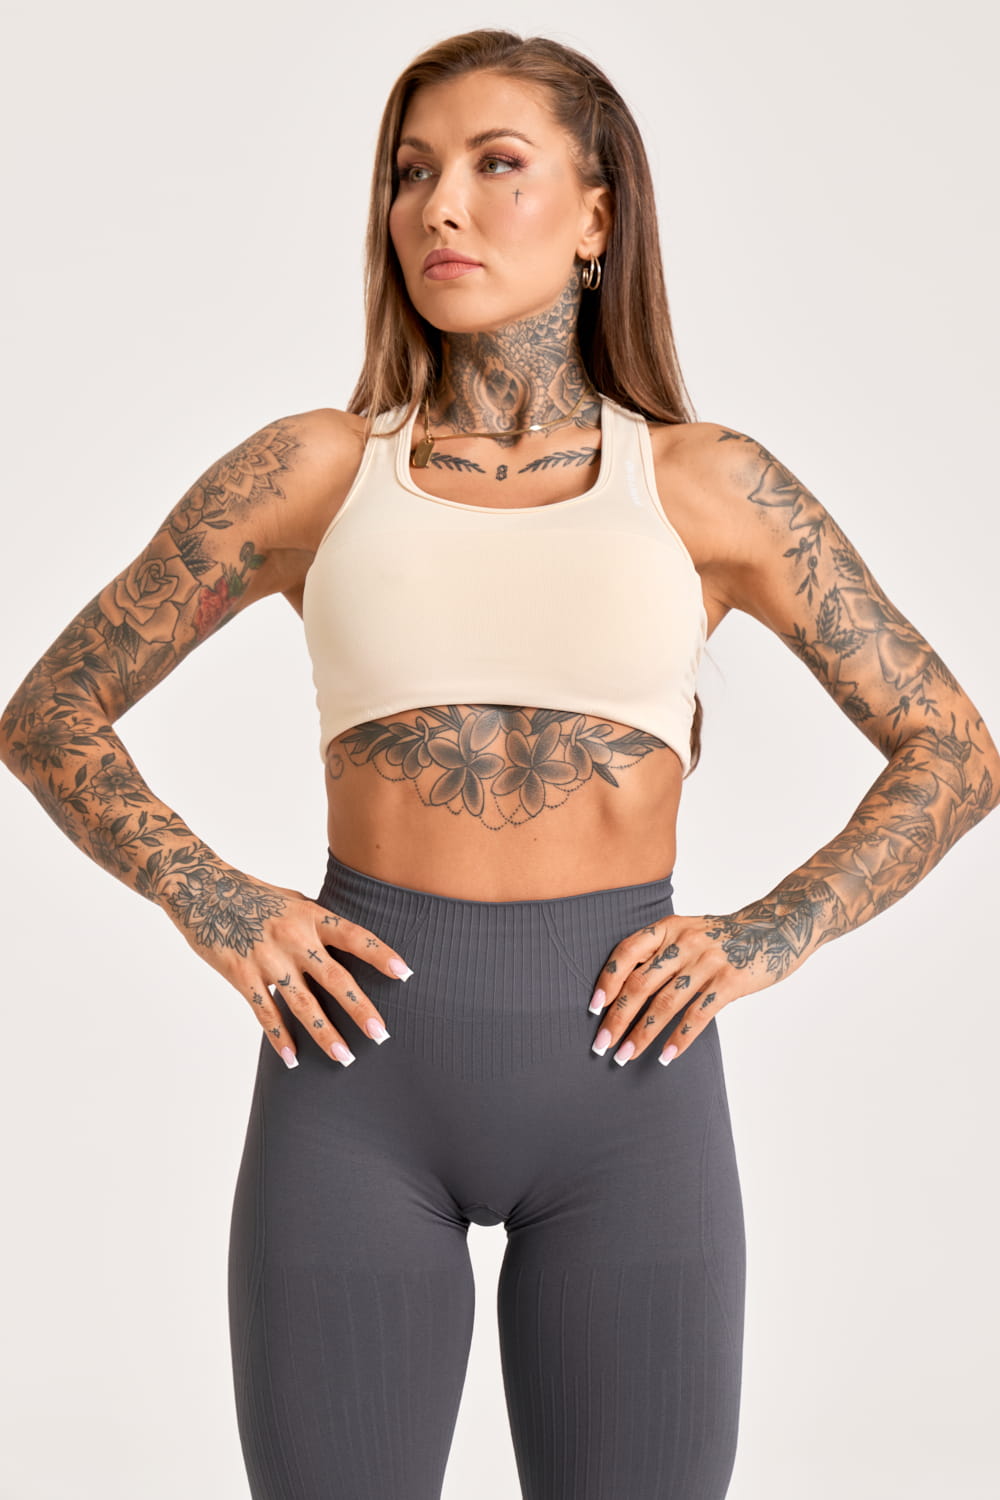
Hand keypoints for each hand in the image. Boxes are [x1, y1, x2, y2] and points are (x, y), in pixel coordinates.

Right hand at [161, 862, 414, 1067]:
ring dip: (325, 1033)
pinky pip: (265, 1012)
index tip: (405, 973)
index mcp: (310, 915)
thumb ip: (317, 924)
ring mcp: (267, 958)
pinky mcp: (241, 974)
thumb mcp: (292, 900)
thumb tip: (345, 945)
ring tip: (344, 1058)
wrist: (201, 890)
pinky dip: (279, 1037)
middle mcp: (294, 938)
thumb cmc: (251, 894)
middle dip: (359, 1008)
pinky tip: (292, 1058)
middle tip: (381, 1033)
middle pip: (334, 978)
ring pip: (302, 1004)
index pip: (354, 936)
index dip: (380, 954)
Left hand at [589, 899, 814, 1066]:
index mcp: (669, 927)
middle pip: (640, 984)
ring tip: (625, 1056)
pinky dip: (679, 1038)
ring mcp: (708, 961)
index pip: (627, 952)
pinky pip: (697, 1015)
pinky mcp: (730, 981)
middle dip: (617, 1018)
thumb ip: (662, 952)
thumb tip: (625, 990)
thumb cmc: (726, 937)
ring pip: (665, 1004)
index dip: (607, 980)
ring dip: (641, 1034)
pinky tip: (666, 1056)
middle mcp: (684, 941)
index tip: (594, 1008)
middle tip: (601, 1045)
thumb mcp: (689, 931)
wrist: (777, 928)